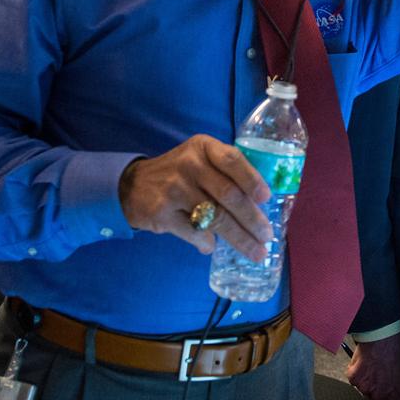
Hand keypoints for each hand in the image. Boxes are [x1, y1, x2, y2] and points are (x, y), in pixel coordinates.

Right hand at [118, 135, 272, 260]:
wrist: (133, 185)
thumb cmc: (180, 173)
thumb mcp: (201, 159)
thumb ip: (227, 173)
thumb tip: (261, 204)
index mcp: (203, 148)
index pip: (232, 160)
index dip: (252, 180)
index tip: (266, 198)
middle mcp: (189, 164)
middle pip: (228, 194)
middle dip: (252, 219)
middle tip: (266, 236)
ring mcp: (174, 189)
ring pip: (215, 218)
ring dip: (239, 238)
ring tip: (255, 252)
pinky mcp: (162, 213)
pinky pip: (195, 232)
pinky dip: (207, 243)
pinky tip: (213, 247)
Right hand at [347, 333, 399, 399]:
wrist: (383, 338)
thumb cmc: (396, 352)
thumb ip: (398, 387)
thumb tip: (395, 390)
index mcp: (393, 396)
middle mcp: (379, 395)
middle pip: (371, 399)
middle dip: (372, 390)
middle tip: (375, 376)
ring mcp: (364, 388)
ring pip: (361, 389)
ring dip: (364, 380)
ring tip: (371, 365)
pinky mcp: (353, 378)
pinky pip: (353, 379)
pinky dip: (355, 372)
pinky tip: (363, 362)